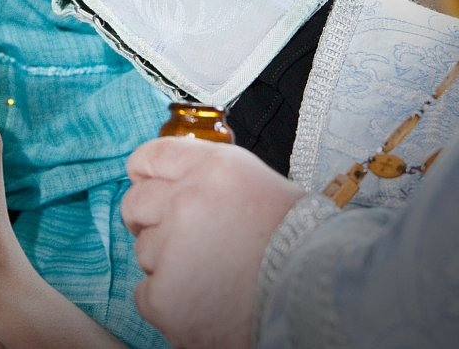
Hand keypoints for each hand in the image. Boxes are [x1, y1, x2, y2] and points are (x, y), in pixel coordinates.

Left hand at [120, 138, 304, 348]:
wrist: (322, 300)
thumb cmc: (300, 246)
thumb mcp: (260, 187)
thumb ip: (212, 180)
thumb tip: (176, 181)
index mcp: (214, 169)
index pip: (153, 155)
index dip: (145, 172)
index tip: (144, 182)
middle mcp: (187, 202)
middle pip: (136, 202)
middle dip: (146, 219)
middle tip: (174, 238)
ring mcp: (172, 250)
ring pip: (145, 251)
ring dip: (168, 264)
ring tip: (213, 275)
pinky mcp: (166, 296)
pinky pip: (146, 293)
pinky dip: (169, 302)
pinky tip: (205, 302)